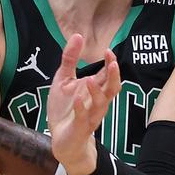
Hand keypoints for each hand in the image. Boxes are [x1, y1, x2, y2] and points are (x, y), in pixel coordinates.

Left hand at [47, 34, 119, 174]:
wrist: (61, 139)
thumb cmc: (65, 108)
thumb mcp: (64, 79)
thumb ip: (70, 59)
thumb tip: (78, 35)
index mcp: (95, 90)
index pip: (108, 75)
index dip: (110, 63)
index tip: (109, 51)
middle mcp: (97, 102)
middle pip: (112, 89)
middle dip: (113, 76)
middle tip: (112, 62)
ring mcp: (90, 116)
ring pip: (101, 104)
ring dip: (97, 92)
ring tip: (90, 79)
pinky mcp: (79, 128)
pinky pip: (83, 119)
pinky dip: (81, 109)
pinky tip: (77, 99)